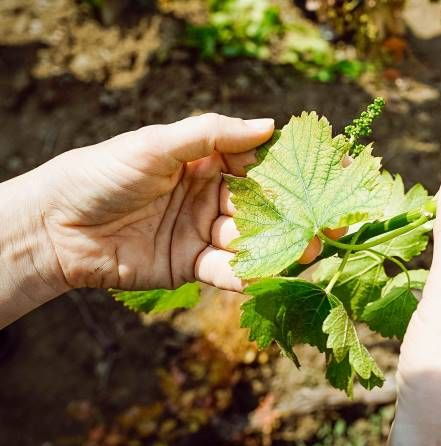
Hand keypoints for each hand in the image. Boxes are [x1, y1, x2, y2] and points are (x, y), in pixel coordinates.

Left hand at [0, 114, 338, 323]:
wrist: (55, 228)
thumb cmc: (102, 173)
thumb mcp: (156, 145)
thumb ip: (212, 134)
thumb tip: (269, 125)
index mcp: (207, 161)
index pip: (261, 163)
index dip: (295, 168)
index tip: (334, 171)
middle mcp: (212, 196)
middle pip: (264, 206)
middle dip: (296, 214)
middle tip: (330, 223)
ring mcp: (204, 232)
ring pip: (251, 239)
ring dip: (279, 246)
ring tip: (306, 250)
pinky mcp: (192, 266)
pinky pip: (227, 271)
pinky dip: (248, 274)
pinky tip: (267, 274)